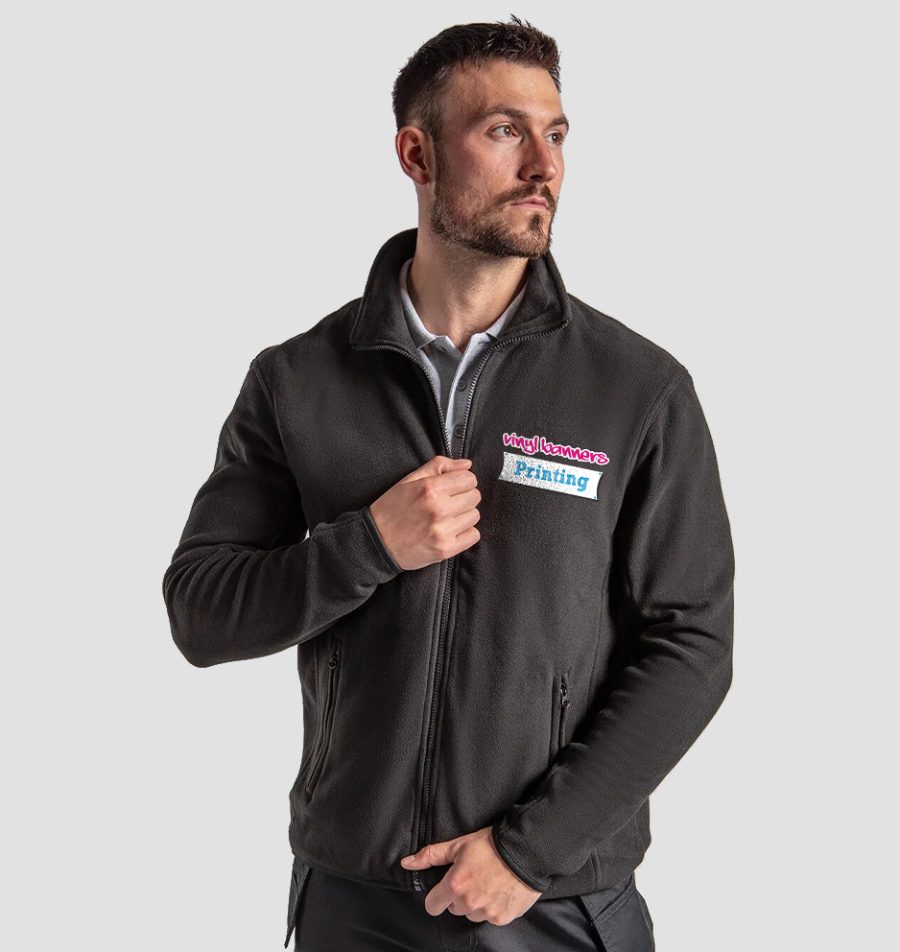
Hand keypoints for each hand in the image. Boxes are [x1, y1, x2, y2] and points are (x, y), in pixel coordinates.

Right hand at [369, 455, 480, 570]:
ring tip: (447, 517)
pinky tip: (450, 530)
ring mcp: (443, 531)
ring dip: (464, 515)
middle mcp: (439, 509)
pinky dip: (465, 533)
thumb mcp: (409, 480)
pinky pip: (473, 536)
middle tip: (449, 502)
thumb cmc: (391, 509)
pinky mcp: (445, 550)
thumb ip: (438, 466)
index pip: (469, 478)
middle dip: (464, 496)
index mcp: (430, 488)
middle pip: (475, 496)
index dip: (462, 480)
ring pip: (474, 515)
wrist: (376, 542)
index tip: (453, 486)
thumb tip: (467, 465)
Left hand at [398, 825, 541, 924]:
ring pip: (472, 913)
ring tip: (488, 882)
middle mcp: (468, 903)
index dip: (436, 896)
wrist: (526, 851)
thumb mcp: (458, 845)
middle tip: (472, 877)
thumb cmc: (490, 844)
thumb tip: (406, 863)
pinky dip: (493, 906)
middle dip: (459, 895)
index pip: (432, 905)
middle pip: (454, 908)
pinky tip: (500, 889)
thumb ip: (431, 855)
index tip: (444, 887)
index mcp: (454, 886)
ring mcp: (486, 913)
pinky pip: (490, 916)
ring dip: (475, 902)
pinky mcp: (503, 918)